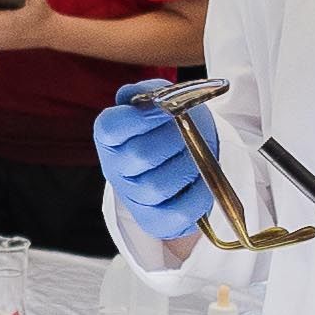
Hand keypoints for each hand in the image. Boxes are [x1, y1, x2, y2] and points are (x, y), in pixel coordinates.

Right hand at [90, 86, 220, 248]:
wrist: (185, 158)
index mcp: (110, 137)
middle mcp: (115, 169)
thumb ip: (150, 93)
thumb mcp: (160, 101)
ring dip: (187, 167)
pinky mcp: (155, 220)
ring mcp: (133, 198)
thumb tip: (141, 96)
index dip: (141, 117)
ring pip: (158, 186)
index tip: (167, 109)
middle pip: (140, 156)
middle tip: (190, 131)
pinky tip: (203, 180)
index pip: (111, 127)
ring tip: (198, 155)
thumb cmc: (170, 127)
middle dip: (173, 140)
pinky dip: (198, 195)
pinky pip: (178, 212)